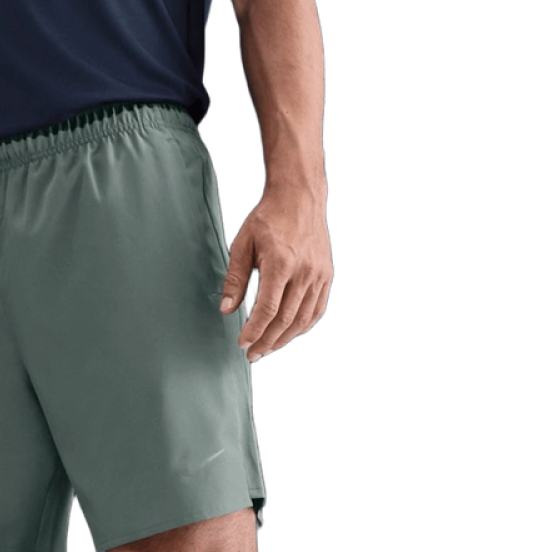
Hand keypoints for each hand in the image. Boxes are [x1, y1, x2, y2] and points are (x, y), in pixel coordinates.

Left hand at [219, 186, 331, 361]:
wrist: (299, 199)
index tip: (243, 342)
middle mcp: (303, 272)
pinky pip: (317, 309)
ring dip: (284, 337)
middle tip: (252, 353)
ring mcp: (318, 275)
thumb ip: (236, 279)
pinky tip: (289, 332)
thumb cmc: (269, 218)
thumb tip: (226, 308)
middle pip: (285, 319)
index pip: (267, 309)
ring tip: (268, 347)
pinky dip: (303, 325)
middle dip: (267, 341)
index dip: (254, 331)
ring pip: (303, 318)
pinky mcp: (326, 275)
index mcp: (280, 264)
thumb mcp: (243, 244)